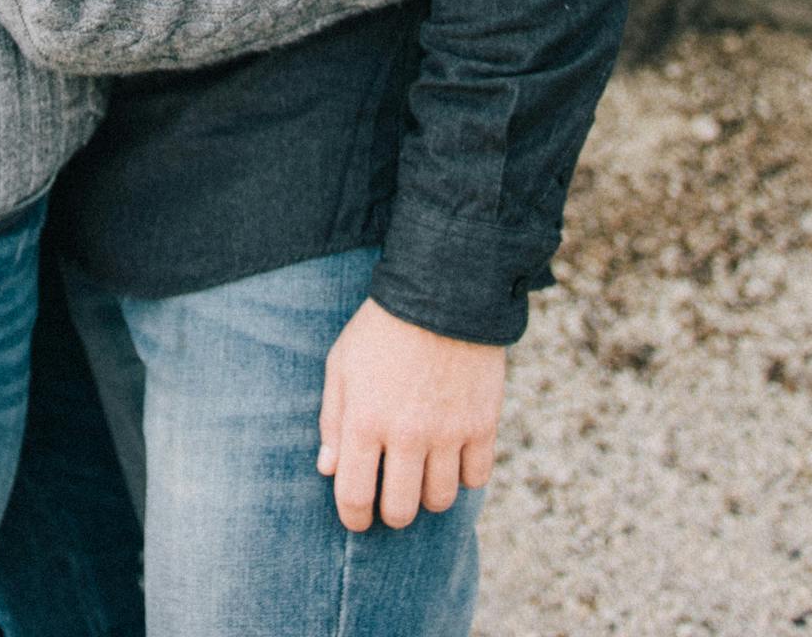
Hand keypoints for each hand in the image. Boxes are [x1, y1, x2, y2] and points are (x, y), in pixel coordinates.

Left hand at [314, 297, 503, 531]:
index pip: (354, 496)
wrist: (443, 292)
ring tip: (422, 476)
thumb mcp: (341, 365)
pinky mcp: (483, 424)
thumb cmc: (382, 329)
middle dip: (392, 513)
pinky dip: (463, 477)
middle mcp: (406, 434)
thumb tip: (328, 469)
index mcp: (365, 421)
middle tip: (392, 499)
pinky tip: (452, 458)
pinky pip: (476, 479)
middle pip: (401, 510)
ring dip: (428, 496)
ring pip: (439, 500)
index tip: (357, 519)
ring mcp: (448, 432)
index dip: (353, 518)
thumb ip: (332, 420)